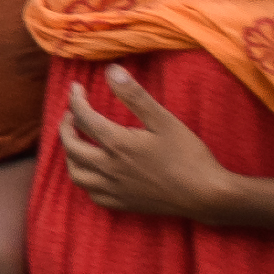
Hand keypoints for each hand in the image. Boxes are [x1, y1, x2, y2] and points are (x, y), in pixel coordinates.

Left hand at [48, 64, 240, 226]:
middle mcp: (108, 168)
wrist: (206, 195)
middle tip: (71, 114)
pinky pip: (91, 193)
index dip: (75, 100)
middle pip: (71, 146)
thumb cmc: (188, 156)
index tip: (76, 88)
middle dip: (66, 126)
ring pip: (76, 172)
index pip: (82, 117)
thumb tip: (110, 70)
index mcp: (117, 144)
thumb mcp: (163, 120)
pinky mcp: (121, 204)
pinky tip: (92, 171)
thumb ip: (135, 95)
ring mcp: (112, 189)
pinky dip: (85, 178)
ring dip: (70, 154)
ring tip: (77, 141)